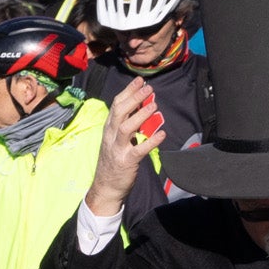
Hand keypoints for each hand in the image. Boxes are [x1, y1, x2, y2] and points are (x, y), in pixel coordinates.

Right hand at [88, 76, 159, 215]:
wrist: (106, 187)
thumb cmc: (114, 161)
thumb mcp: (117, 139)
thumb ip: (128, 124)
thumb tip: (143, 107)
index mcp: (109, 129)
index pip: (116, 105)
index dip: (128, 91)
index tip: (139, 81)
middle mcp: (110, 136)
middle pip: (119, 112)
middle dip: (134, 98)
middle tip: (148, 88)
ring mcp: (117, 149)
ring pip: (126, 128)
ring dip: (140, 115)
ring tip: (154, 106)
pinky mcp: (127, 162)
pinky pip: (139, 150)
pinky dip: (151, 141)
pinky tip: (162, 134)